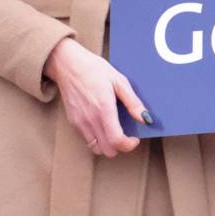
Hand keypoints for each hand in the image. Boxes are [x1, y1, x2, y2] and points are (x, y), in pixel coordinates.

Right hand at [44, 38, 148, 158]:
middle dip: (120, 146)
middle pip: (107, 150)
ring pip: (96, 148)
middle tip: (127, 135)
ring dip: (108, 145)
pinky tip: (103, 125)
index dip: (129, 145)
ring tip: (115, 131)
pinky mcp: (73, 122)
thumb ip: (133, 102)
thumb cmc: (95, 70)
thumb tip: (146, 118)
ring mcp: (79, 123)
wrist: (68, 65)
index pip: (116, 141)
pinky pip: (87, 140)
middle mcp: (90, 120)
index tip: (135, 138)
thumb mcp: (119, 81)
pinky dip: (97, 139)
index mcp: (104, 109)